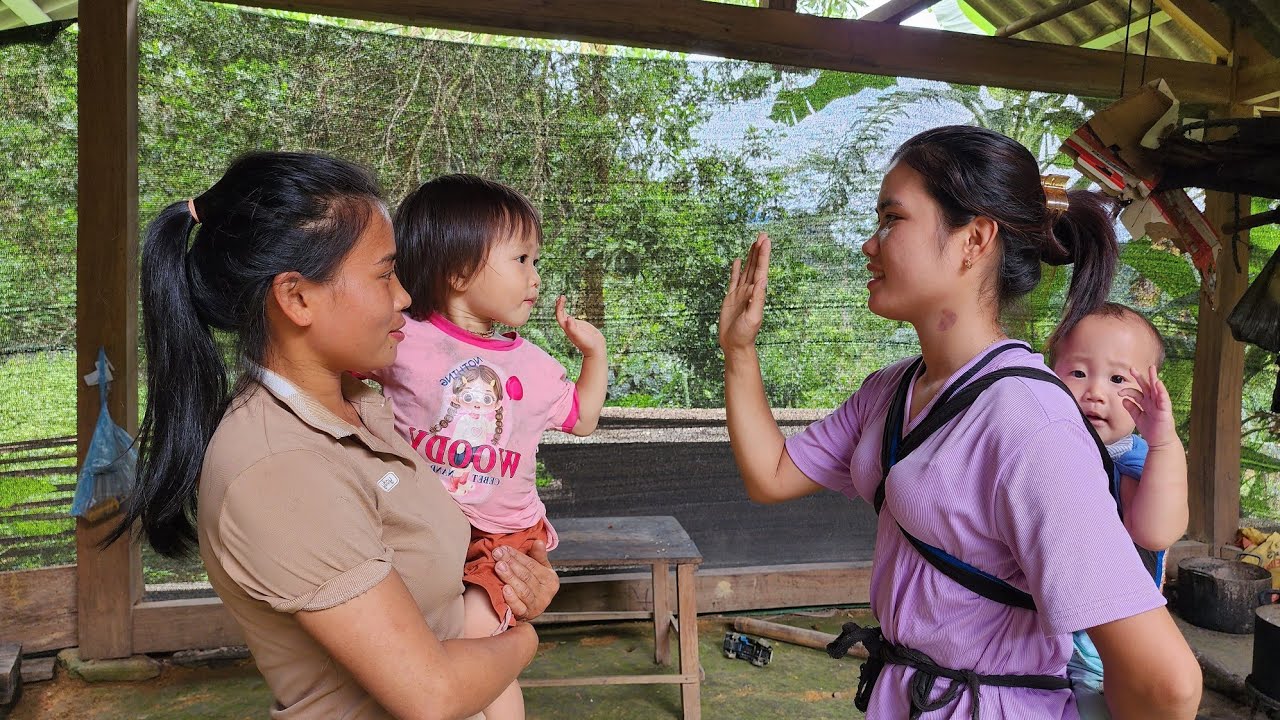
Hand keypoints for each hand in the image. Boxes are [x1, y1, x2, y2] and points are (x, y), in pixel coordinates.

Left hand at [494, 541, 558, 621]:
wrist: (528, 610)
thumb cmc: (532, 586)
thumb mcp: (539, 570)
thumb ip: (538, 556)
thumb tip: (538, 542)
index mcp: (551, 579)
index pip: (532, 565)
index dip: (517, 556)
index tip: (504, 548)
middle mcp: (546, 593)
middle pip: (527, 576)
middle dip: (511, 563)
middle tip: (498, 554)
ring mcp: (536, 606)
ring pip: (523, 590)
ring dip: (510, 577)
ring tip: (499, 567)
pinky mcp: (526, 615)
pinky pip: (519, 607)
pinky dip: (511, 599)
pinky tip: (504, 589)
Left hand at [555, 296, 605, 357]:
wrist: (595, 349)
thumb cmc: (588, 344)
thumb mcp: (580, 336)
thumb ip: (573, 328)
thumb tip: (568, 318)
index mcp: (567, 329)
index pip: (560, 316)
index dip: (559, 308)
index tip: (562, 299)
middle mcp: (569, 327)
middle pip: (560, 315)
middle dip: (559, 305)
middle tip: (562, 296)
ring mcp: (573, 326)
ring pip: (564, 315)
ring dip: (562, 307)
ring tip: (562, 298)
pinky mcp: (579, 326)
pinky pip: (570, 317)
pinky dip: (568, 311)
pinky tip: (568, 307)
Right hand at [719, 232, 770, 353]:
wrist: (735, 345)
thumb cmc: (745, 335)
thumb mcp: (753, 318)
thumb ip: (757, 300)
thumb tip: (761, 281)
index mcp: (757, 294)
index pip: (761, 270)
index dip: (763, 255)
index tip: (765, 241)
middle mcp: (750, 291)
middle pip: (755, 266)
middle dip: (759, 251)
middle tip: (762, 234)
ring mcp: (740, 293)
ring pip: (746, 270)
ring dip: (751, 256)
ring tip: (754, 242)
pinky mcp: (731, 298)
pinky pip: (733, 280)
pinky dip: (735, 269)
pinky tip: (737, 260)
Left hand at [1121, 365, 1178, 448]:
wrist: (1160, 442)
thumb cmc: (1151, 430)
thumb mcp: (1138, 418)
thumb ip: (1131, 408)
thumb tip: (1124, 399)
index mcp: (1146, 404)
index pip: (1137, 393)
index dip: (1128, 391)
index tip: (1119, 392)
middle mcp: (1153, 402)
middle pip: (1146, 387)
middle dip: (1140, 378)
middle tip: (1132, 368)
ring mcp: (1160, 405)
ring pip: (1157, 390)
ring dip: (1154, 379)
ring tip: (1151, 370)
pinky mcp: (1165, 410)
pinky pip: (1164, 399)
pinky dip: (1161, 391)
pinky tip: (1158, 383)